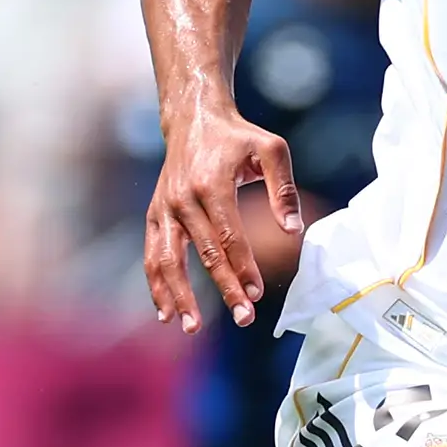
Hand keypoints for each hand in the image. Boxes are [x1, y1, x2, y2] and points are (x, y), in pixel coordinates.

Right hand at [142, 97, 303, 330]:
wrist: (193, 119)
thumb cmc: (238, 137)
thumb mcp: (271, 149)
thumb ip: (284, 189)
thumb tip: (294, 230)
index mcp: (211, 184)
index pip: (229, 235)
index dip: (243, 267)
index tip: (257, 294)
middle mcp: (182, 198)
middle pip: (204, 253)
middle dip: (224, 289)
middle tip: (243, 319)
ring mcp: (164, 208)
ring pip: (168, 259)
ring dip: (180, 296)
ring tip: (192, 327)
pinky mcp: (155, 214)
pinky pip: (152, 255)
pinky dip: (156, 284)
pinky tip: (166, 313)